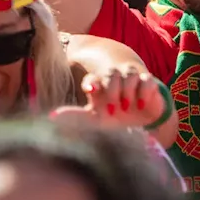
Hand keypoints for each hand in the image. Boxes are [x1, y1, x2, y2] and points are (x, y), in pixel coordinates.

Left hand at [53, 67, 167, 130]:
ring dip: (127, 90)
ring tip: (127, 107)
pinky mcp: (148, 83)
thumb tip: (52, 116)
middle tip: (114, 109)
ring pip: (128, 74)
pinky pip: (146, 79)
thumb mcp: (96, 120)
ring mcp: (132, 80)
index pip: (93, 79)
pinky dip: (143, 91)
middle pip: (111, 74)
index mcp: (100, 88)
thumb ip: (76, 117)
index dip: (92, 82)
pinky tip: (141, 104)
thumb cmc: (115, 120)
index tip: (91, 90)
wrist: (143, 126)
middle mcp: (115, 81)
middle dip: (112, 90)